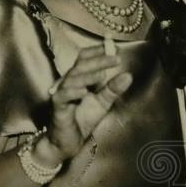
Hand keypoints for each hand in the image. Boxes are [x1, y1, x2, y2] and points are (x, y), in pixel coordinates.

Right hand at [41, 45, 132, 162]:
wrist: (68, 142)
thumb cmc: (82, 119)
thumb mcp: (103, 103)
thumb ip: (113, 89)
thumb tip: (129, 75)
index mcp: (79, 77)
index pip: (86, 58)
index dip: (98, 50)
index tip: (113, 44)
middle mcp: (69, 81)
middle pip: (81, 65)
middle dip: (98, 60)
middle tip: (115, 59)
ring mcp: (62, 93)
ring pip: (72, 78)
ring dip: (88, 75)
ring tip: (103, 75)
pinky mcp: (57, 107)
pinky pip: (63, 96)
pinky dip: (73, 92)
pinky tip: (84, 92)